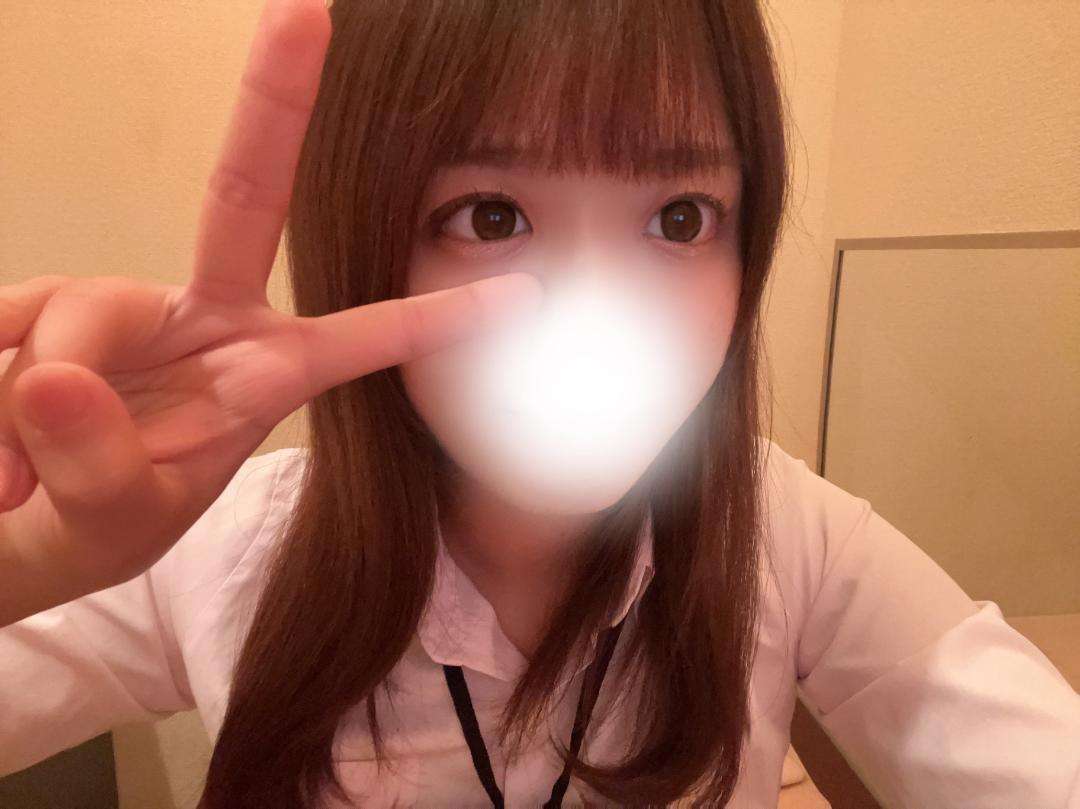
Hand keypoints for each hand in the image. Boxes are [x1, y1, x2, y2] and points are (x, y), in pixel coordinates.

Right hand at [0, 0, 541, 625]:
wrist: (21, 530)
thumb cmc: (106, 520)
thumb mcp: (120, 519)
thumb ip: (103, 468)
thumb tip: (54, 375)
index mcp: (260, 373)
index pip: (357, 338)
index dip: (431, 317)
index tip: (520, 291)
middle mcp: (203, 317)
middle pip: (242, 196)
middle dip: (275, 102)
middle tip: (306, 5)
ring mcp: (120, 304)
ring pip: (76, 322)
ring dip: (34, 409)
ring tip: (12, 490)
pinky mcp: (38, 304)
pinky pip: (9, 326)